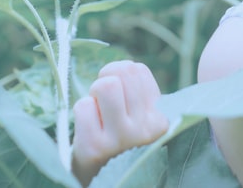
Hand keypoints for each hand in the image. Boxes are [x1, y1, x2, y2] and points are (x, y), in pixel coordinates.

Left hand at [71, 60, 169, 184]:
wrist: (107, 182)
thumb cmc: (121, 142)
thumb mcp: (141, 120)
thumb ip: (139, 93)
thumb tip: (122, 67)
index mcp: (160, 120)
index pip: (137, 70)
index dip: (120, 73)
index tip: (119, 92)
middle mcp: (145, 130)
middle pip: (122, 73)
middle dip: (106, 80)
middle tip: (104, 101)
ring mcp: (120, 139)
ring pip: (105, 85)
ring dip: (94, 94)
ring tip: (97, 112)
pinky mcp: (94, 147)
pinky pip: (84, 106)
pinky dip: (82, 112)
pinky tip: (89, 129)